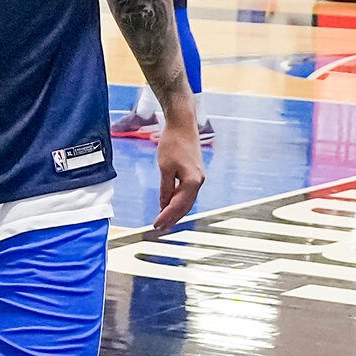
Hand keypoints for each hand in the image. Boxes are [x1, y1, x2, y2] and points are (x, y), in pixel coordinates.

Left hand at [152, 114, 205, 234]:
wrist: (182, 126)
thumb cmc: (173, 143)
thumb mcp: (165, 168)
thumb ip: (165, 188)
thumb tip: (163, 205)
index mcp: (192, 181)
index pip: (177, 205)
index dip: (166, 217)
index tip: (156, 226)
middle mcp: (199, 181)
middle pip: (185, 206)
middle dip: (172, 218)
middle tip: (159, 228)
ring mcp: (199, 178)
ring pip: (187, 201)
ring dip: (175, 212)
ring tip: (164, 221)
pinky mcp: (195, 174)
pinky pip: (187, 193)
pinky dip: (178, 202)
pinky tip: (169, 206)